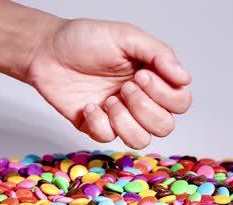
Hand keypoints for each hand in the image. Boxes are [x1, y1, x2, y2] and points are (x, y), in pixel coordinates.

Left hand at [27, 19, 191, 148]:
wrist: (46, 52)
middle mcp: (139, 100)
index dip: (165, 96)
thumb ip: (159, 54)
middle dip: (144, 109)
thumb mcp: (127, 37)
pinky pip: (107, 138)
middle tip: (124, 88)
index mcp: (152, 78)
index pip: (180, 102)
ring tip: (108, 99)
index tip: (141, 75)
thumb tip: (186, 78)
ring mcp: (117, 116)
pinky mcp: (95, 126)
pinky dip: (98, 122)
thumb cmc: (85, 40)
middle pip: (164, 126)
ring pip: (140, 141)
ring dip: (124, 121)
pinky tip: (87, 105)